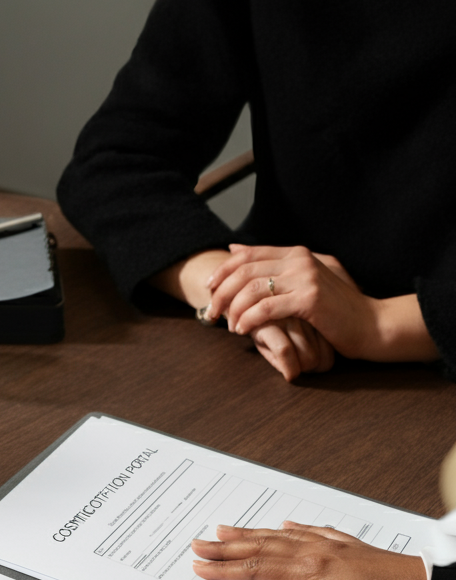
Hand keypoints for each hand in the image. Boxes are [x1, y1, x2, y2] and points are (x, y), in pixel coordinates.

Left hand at [148, 248, 333, 380]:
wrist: (372, 325)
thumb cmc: (336, 310)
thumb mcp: (305, 281)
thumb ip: (274, 267)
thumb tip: (234, 249)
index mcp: (297, 254)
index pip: (248, 255)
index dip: (222, 270)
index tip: (208, 288)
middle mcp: (300, 260)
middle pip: (244, 271)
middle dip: (221, 293)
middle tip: (211, 313)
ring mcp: (306, 277)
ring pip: (251, 289)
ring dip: (233, 310)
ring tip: (230, 326)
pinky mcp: (309, 299)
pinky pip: (265, 308)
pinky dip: (248, 320)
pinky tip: (243, 330)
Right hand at [191, 522, 427, 579]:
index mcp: (311, 570)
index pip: (257, 570)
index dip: (227, 569)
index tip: (202, 566)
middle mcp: (315, 552)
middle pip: (261, 548)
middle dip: (226, 547)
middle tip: (198, 544)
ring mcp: (329, 546)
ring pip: (280, 536)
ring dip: (250, 533)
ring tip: (225, 528)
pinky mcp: (345, 545)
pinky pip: (310, 530)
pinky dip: (292, 526)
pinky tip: (285, 522)